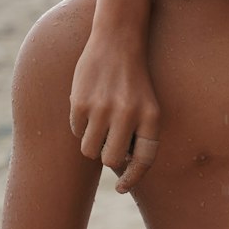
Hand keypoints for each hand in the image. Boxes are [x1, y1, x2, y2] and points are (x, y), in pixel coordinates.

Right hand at [69, 31, 160, 193]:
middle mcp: (128, 115)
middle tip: (108, 142)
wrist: (118, 40)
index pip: (144, 159)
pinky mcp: (80, 103)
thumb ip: (138, 134)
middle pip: (110, 160)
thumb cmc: (134, 79)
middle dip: (107, 157)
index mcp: (151, 116)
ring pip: (90, 150)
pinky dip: (81, 125)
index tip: (122, 187)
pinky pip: (77, 131)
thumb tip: (119, 167)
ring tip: (99, 121)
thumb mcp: (147, 104)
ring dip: (92, 142)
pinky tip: (90, 105)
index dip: (132, 178)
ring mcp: (102, 109)